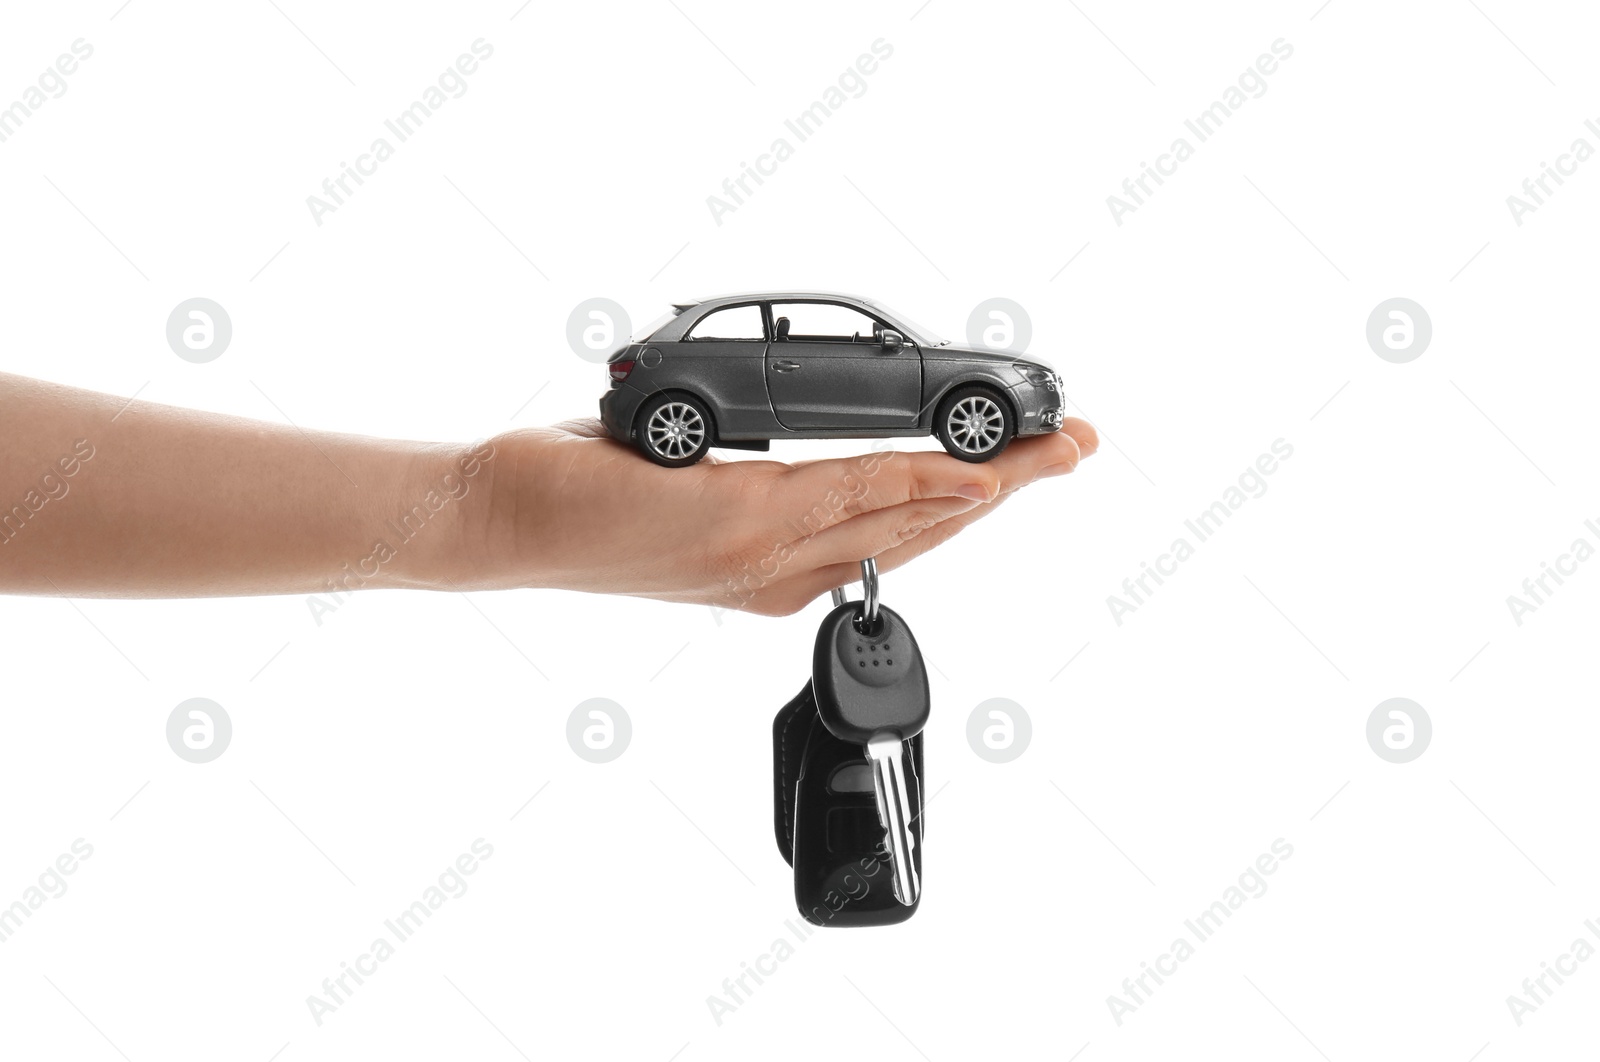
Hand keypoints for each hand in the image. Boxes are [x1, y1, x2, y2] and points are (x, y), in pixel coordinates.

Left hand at [455, 417, 1097, 614]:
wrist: (501, 520)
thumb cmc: (584, 499)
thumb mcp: (688, 482)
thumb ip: (755, 469)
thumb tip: (792, 432)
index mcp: (775, 567)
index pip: (895, 535)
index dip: (969, 502)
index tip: (1026, 468)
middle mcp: (780, 574)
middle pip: (924, 533)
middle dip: (1010, 491)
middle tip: (1077, 450)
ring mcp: (763, 554)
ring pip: (903, 519)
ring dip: (988, 485)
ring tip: (1053, 454)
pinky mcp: (737, 521)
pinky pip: (849, 499)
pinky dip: (916, 483)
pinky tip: (966, 471)